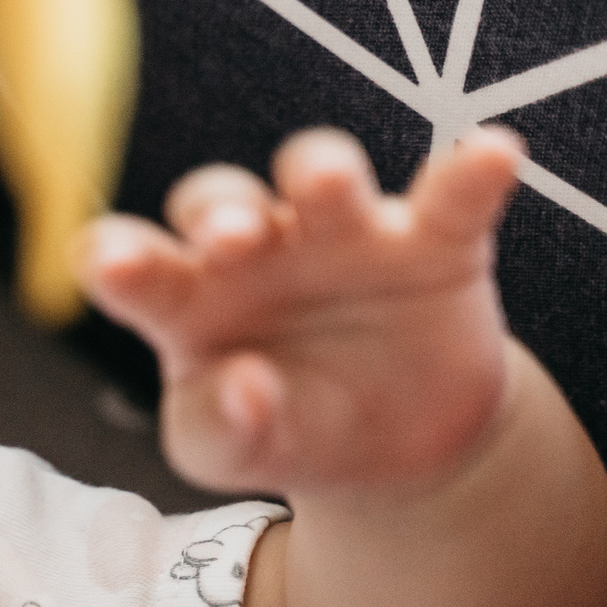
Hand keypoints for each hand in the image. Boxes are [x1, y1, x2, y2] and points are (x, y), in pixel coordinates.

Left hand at [79, 127, 523, 495]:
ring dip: (321, 170)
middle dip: (222, 210)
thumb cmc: (284, 430)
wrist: (394, 450)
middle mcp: (255, 247)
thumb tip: (245, 386)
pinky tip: (493, 155)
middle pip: (221, 199)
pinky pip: (452, 196)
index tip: (113, 265)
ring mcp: (342, 235)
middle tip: (232, 239)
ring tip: (329, 183)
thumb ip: (217, 428)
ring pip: (322, 175)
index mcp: (184, 296)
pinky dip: (471, 173)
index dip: (116, 253)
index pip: (130, 258)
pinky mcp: (431, 242)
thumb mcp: (231, 451)